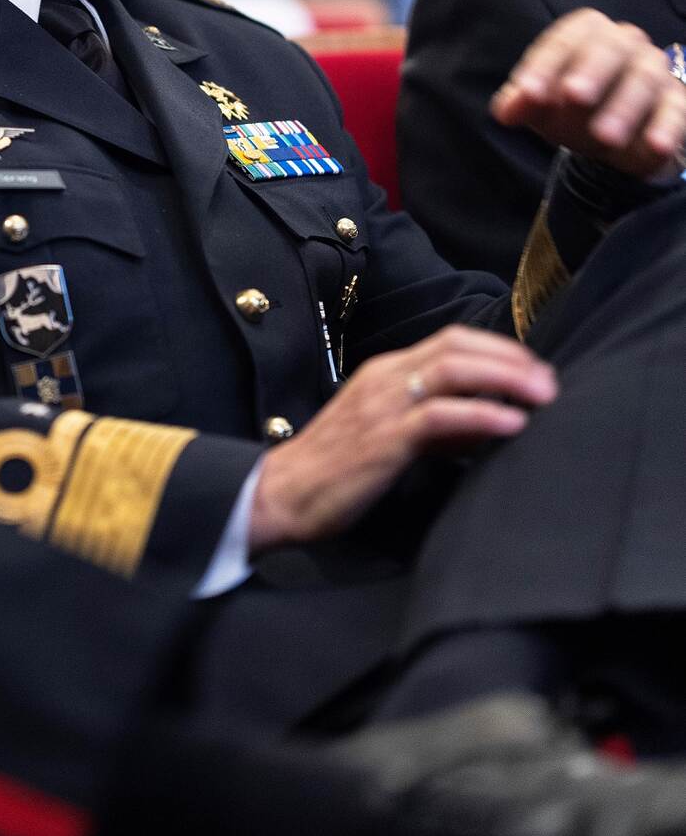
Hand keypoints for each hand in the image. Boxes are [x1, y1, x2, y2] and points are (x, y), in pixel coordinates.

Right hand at [247, 326, 555, 551]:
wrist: (283, 494)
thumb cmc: (338, 470)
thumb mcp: (394, 437)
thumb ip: (440, 426)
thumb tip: (494, 421)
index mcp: (386, 372)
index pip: (451, 340)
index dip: (499, 349)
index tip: (535, 370)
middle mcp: (385, 378)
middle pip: (458, 346)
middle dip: (512, 359)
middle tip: (550, 382)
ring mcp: (383, 404)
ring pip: (452, 370)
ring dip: (505, 379)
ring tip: (543, 396)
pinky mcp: (383, 438)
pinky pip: (438, 416)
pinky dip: (480, 415)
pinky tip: (510, 425)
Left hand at [491, 9, 685, 178]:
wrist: (613, 139)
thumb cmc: (571, 111)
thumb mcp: (541, 109)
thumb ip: (521, 105)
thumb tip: (505, 111)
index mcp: (586, 35)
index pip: (566, 40)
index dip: (546, 65)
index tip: (529, 94)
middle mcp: (624, 44)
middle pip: (611, 48)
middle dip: (591, 72)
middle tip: (574, 97)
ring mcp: (654, 70)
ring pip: (643, 79)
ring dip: (624, 107)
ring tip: (605, 136)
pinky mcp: (675, 101)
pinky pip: (675, 109)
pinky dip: (666, 127)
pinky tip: (654, 146)